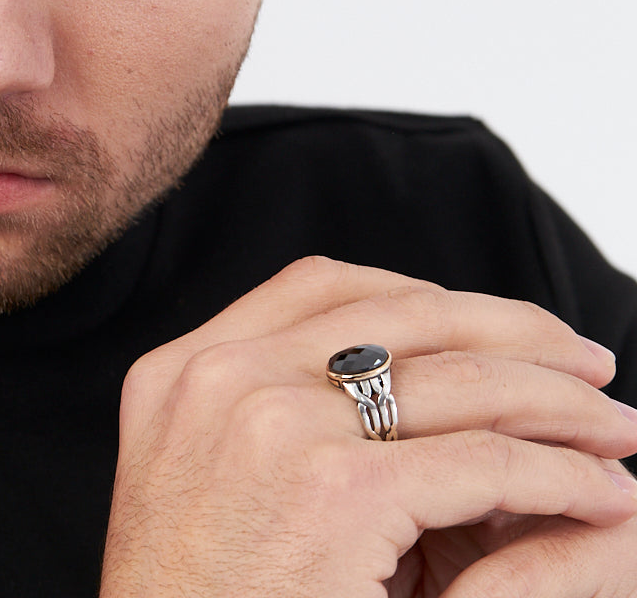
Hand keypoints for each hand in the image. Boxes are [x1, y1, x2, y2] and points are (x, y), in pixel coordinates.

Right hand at [99, 257, 636, 596]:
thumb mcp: (196, 473)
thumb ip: (258, 403)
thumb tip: (383, 370)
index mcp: (184, 368)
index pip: (319, 284)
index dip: (420, 292)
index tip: (482, 318)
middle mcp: (223, 378)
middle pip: (400, 314)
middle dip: (512, 328)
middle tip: (581, 357)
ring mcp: (274, 426)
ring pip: (457, 379)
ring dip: (558, 398)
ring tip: (612, 422)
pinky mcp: (338, 493)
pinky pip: (484, 464)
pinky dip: (561, 475)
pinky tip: (599, 491)